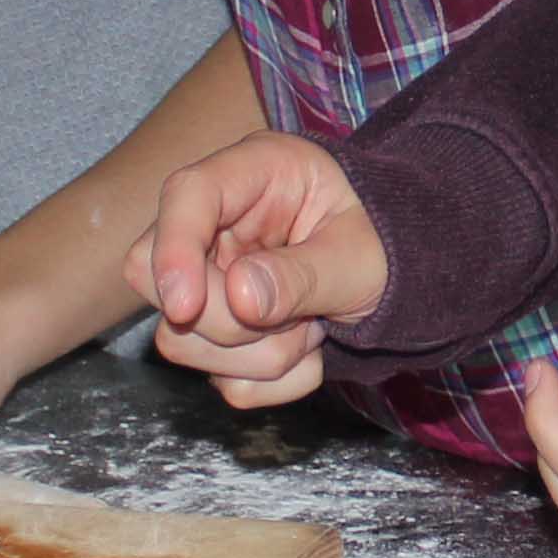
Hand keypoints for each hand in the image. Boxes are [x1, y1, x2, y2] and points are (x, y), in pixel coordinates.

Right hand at [139, 130, 387, 413]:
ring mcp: (209, 283)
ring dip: (259, 356)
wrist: (405, 276)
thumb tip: (240, 298)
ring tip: (314, 328)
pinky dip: (274, 381)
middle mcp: (217, 226)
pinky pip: (224, 382)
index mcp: (254, 174)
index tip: (185, 307)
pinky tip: (308, 350)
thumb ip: (305, 274)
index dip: (173, 249)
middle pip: (152, 275)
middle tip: (303, 318)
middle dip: (225, 320)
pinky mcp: (219, 336)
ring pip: (183, 342)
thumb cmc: (386, 242)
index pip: (186, 194)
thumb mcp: (363, 254)